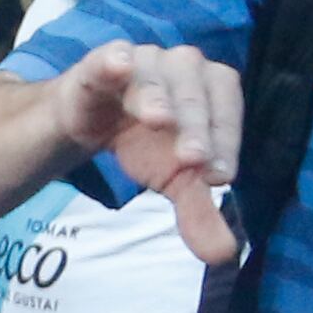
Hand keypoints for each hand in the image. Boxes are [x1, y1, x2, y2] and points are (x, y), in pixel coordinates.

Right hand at [48, 41, 245, 267]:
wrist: (86, 120)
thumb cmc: (142, 142)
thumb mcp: (172, 180)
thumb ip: (197, 212)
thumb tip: (224, 255)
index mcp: (210, 89)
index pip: (225, 107)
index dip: (226, 139)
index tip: (219, 177)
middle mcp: (181, 67)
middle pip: (195, 91)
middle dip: (195, 124)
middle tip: (190, 162)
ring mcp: (139, 62)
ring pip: (154, 75)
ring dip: (157, 96)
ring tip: (158, 121)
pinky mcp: (97, 66)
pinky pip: (107, 58)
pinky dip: (112, 61)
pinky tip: (118, 65)